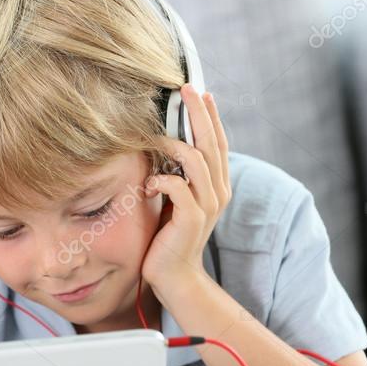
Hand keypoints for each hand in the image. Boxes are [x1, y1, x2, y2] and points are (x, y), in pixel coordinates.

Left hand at [141, 85, 232, 295]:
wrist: (174, 276)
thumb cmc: (169, 236)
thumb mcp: (177, 199)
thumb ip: (179, 175)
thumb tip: (165, 144)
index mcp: (217, 185)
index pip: (218, 143)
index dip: (211, 117)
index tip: (201, 92)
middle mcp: (218, 192)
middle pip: (211, 143)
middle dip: (199, 113)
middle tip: (186, 89)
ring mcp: (207, 206)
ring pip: (195, 161)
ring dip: (172, 146)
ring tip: (154, 141)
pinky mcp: (192, 219)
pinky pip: (178, 186)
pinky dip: (161, 179)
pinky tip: (148, 185)